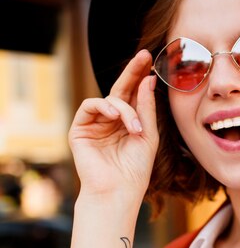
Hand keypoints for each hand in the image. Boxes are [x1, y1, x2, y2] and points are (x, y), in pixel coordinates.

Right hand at [68, 50, 158, 199]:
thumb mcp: (148, 134)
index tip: (151, 60)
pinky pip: (90, 105)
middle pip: (122, 89)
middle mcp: (112, 120)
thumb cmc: (136, 168)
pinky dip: (105, 107)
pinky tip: (115, 116)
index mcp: (130, 121)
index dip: (141, 77)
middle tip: (143, 57)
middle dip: (133, 72)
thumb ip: (146, 107)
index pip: (135, 94)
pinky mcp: (80, 128)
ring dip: (125, 109)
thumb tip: (147, 80)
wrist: (119, 190)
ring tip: (135, 128)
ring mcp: (96, 123)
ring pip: (110, 99)